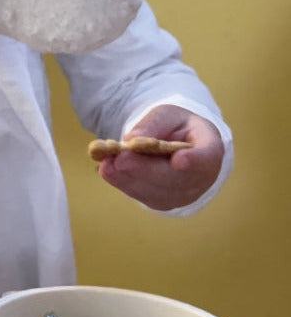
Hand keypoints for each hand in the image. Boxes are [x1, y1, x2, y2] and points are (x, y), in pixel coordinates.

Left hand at [96, 104, 223, 210]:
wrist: (177, 144)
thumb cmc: (176, 126)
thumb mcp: (167, 115)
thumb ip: (153, 123)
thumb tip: (131, 139)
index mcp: (210, 149)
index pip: (207, 157)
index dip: (195, 161)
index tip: (178, 160)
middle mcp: (203, 178)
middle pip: (176, 179)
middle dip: (145, 170)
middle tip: (119, 159)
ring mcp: (184, 194)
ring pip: (157, 192)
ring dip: (129, 179)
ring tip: (107, 164)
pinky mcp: (164, 202)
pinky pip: (144, 197)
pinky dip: (124, 184)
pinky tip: (108, 171)